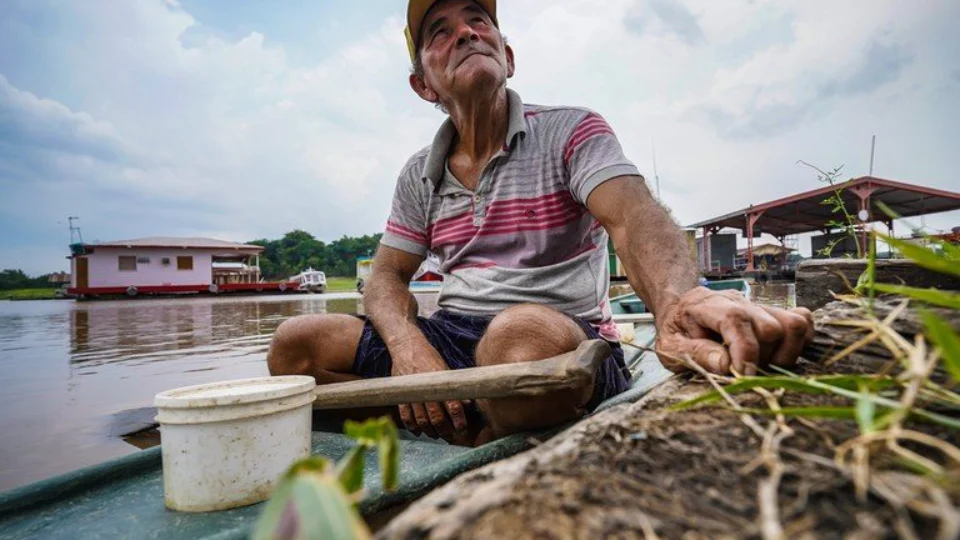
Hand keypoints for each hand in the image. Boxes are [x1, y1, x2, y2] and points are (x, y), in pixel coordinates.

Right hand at [390, 341, 468, 441]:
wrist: (407, 347)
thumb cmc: (428, 358)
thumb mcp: (445, 370)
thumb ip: (453, 388)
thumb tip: (468, 404)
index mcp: (439, 382)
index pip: (453, 406)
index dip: (458, 420)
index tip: (462, 428)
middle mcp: (426, 390)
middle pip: (437, 418)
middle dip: (445, 430)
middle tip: (450, 437)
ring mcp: (412, 394)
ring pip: (421, 421)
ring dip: (429, 431)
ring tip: (435, 435)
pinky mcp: (401, 396)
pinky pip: (406, 417)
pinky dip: (412, 427)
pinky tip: (418, 431)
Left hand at [655, 287, 813, 375]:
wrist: (681, 309)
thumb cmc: (676, 331)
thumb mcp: (670, 347)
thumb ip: (696, 354)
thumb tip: (727, 366)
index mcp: (707, 306)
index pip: (736, 320)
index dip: (745, 351)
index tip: (743, 375)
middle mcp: (738, 302)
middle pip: (770, 327)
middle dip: (763, 358)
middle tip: (745, 372)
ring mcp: (758, 306)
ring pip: (794, 323)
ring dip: (785, 353)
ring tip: (763, 365)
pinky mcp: (773, 313)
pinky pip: (803, 321)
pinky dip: (800, 342)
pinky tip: (778, 355)